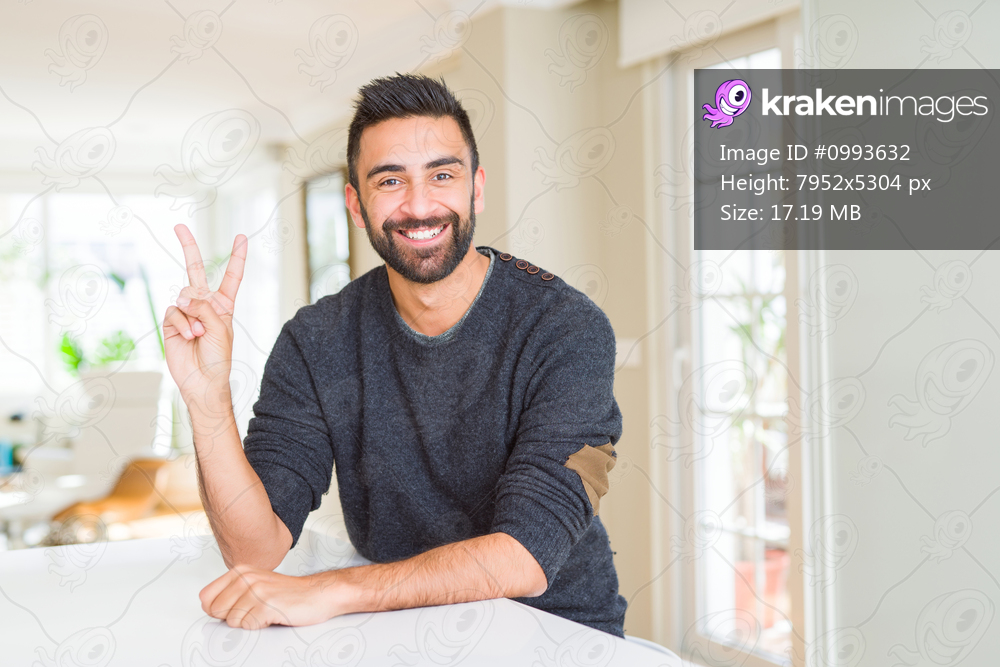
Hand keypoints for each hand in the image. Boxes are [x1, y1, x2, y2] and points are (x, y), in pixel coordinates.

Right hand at [163, 224, 246, 406]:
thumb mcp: (221, 328)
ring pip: (185, 298)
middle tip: (178, 226)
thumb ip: (205, 307)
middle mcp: (204, 304)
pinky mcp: (172, 322)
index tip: (240, 237)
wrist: (202, 381)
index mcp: (223, 305)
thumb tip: (182, 296)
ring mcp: (186, 312)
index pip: (230, 276)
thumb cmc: (219, 358)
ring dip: (194, 317)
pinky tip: (189, 337)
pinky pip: (174, 312)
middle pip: (195, 270)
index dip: (236, 257)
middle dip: (187, 248)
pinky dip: (183, 324)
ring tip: (200, 335)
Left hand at [199, 564, 346, 629]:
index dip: (217, 610)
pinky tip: (271, 616)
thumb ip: (232, 592)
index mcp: (240, 571)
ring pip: (231, 621)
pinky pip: (247, 626)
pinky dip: (259, 626)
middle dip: (233, 617)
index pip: (206, 597)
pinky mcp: (265, 605)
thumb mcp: (256, 584)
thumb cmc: (288, 593)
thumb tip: (210, 608)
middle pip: (215, 611)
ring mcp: (256, 590)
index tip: (233, 609)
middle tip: (253, 611)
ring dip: (248, 622)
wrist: (317, 594)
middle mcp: (246, 577)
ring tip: (264, 612)